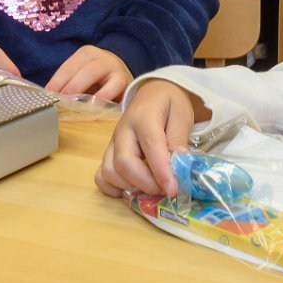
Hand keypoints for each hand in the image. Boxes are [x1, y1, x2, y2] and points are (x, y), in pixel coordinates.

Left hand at [45, 44, 132, 100]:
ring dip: (88, 93)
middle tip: (62, 102)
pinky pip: (115, 89)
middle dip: (73, 87)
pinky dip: (104, 99)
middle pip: (87, 71)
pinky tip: (95, 109)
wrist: (121, 71)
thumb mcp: (81, 74)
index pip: (69, 67)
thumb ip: (68, 83)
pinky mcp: (126, 83)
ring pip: (102, 77)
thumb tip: (50, 98)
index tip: (49, 95)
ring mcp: (115, 70)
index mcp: (86, 54)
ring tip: (78, 107)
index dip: (58, 82)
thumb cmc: (95, 77)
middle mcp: (102, 59)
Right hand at [96, 79, 204, 196]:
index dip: (161, 172)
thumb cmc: (169, 104)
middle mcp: (123, 131)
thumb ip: (179, 139)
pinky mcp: (109, 153)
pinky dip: (113, 188)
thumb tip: (179, 165)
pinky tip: (132, 189)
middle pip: (124, 163)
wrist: (153, 92)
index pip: (151, 148)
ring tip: (151, 187)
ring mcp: (113, 143)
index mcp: (144, 117)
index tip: (173, 190)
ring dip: (130, 187)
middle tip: (165, 189)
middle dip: (145, 183)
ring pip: (109, 172)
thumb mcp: (182, 114)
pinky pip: (101, 176)